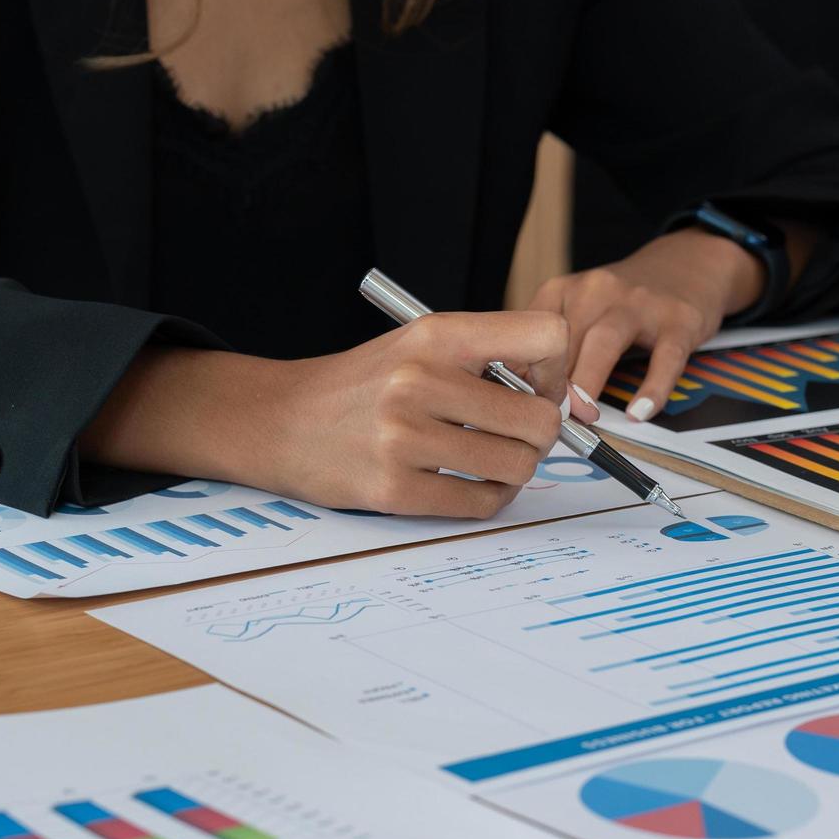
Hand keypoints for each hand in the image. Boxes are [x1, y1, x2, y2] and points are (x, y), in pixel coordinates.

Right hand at [259, 311, 596, 516]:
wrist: (279, 421)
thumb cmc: (361, 385)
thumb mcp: (417, 345)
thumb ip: (484, 358)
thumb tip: (559, 395)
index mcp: (434, 335)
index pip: (544, 337)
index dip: (557, 370)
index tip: (540, 388)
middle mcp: (419, 381)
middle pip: (538, 418)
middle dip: (541, 434)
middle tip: (518, 435)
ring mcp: (403, 438)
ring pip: (516, 465)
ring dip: (517, 469)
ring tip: (492, 459)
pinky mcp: (393, 489)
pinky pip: (479, 503)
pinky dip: (490, 497)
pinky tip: (472, 483)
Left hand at [530, 229, 763, 421]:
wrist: (687, 264)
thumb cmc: (622, 301)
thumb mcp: (579, 309)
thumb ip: (552, 346)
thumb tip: (521, 395)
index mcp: (565, 289)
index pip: (533, 331)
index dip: (522, 369)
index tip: (519, 403)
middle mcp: (598, 290)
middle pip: (565, 338)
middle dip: (552, 383)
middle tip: (546, 421)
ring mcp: (640, 303)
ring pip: (605, 341)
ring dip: (587, 382)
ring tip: (582, 417)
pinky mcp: (679, 320)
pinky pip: (665, 357)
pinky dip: (653, 387)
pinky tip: (639, 413)